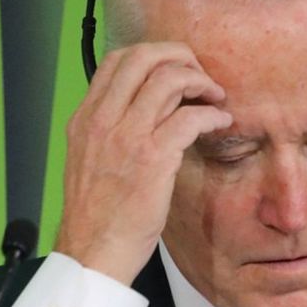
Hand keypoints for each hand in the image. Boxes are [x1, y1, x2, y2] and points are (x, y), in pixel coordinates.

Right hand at [55, 42, 231, 284]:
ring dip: (201, 82)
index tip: (174, 69)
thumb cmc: (98, 215)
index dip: (153, 55)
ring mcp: (127, 137)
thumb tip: (149, 111)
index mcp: (85, 118)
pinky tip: (220, 122)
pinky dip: (212, 114)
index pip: (116, 60)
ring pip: (169, 80)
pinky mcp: (153, 159)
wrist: (93, 251)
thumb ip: (111, 131)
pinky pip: (190, 118)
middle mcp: (102, 120)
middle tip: (200, 75)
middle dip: (179, 57)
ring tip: (215, 97)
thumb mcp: (91, 160)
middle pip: (143, 57)